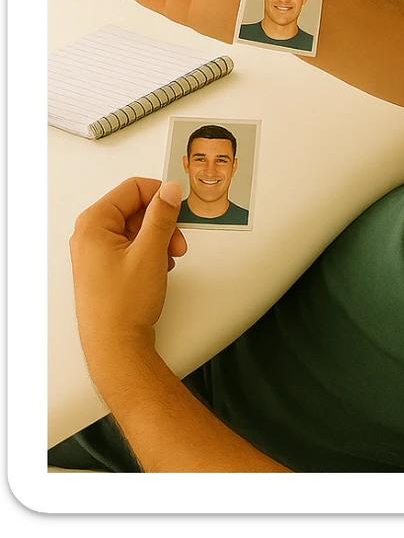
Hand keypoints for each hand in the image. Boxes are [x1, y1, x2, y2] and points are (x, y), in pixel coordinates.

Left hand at [70, 177, 187, 367]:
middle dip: (162, 223)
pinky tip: (159, 268)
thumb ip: (162, 215)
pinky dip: (150, 252)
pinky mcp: (104, 268)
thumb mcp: (150, 252)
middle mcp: (90, 235)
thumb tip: (169, 190)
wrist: (115, 349)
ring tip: (169, 258)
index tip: (178, 208)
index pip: (133, 188)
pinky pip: (130, 246)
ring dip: (159, 239)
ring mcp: (95, 253)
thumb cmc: (123, 307)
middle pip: (135, 208)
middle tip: (177, 241)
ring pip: (136, 228)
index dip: (160, 196)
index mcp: (94, 224)